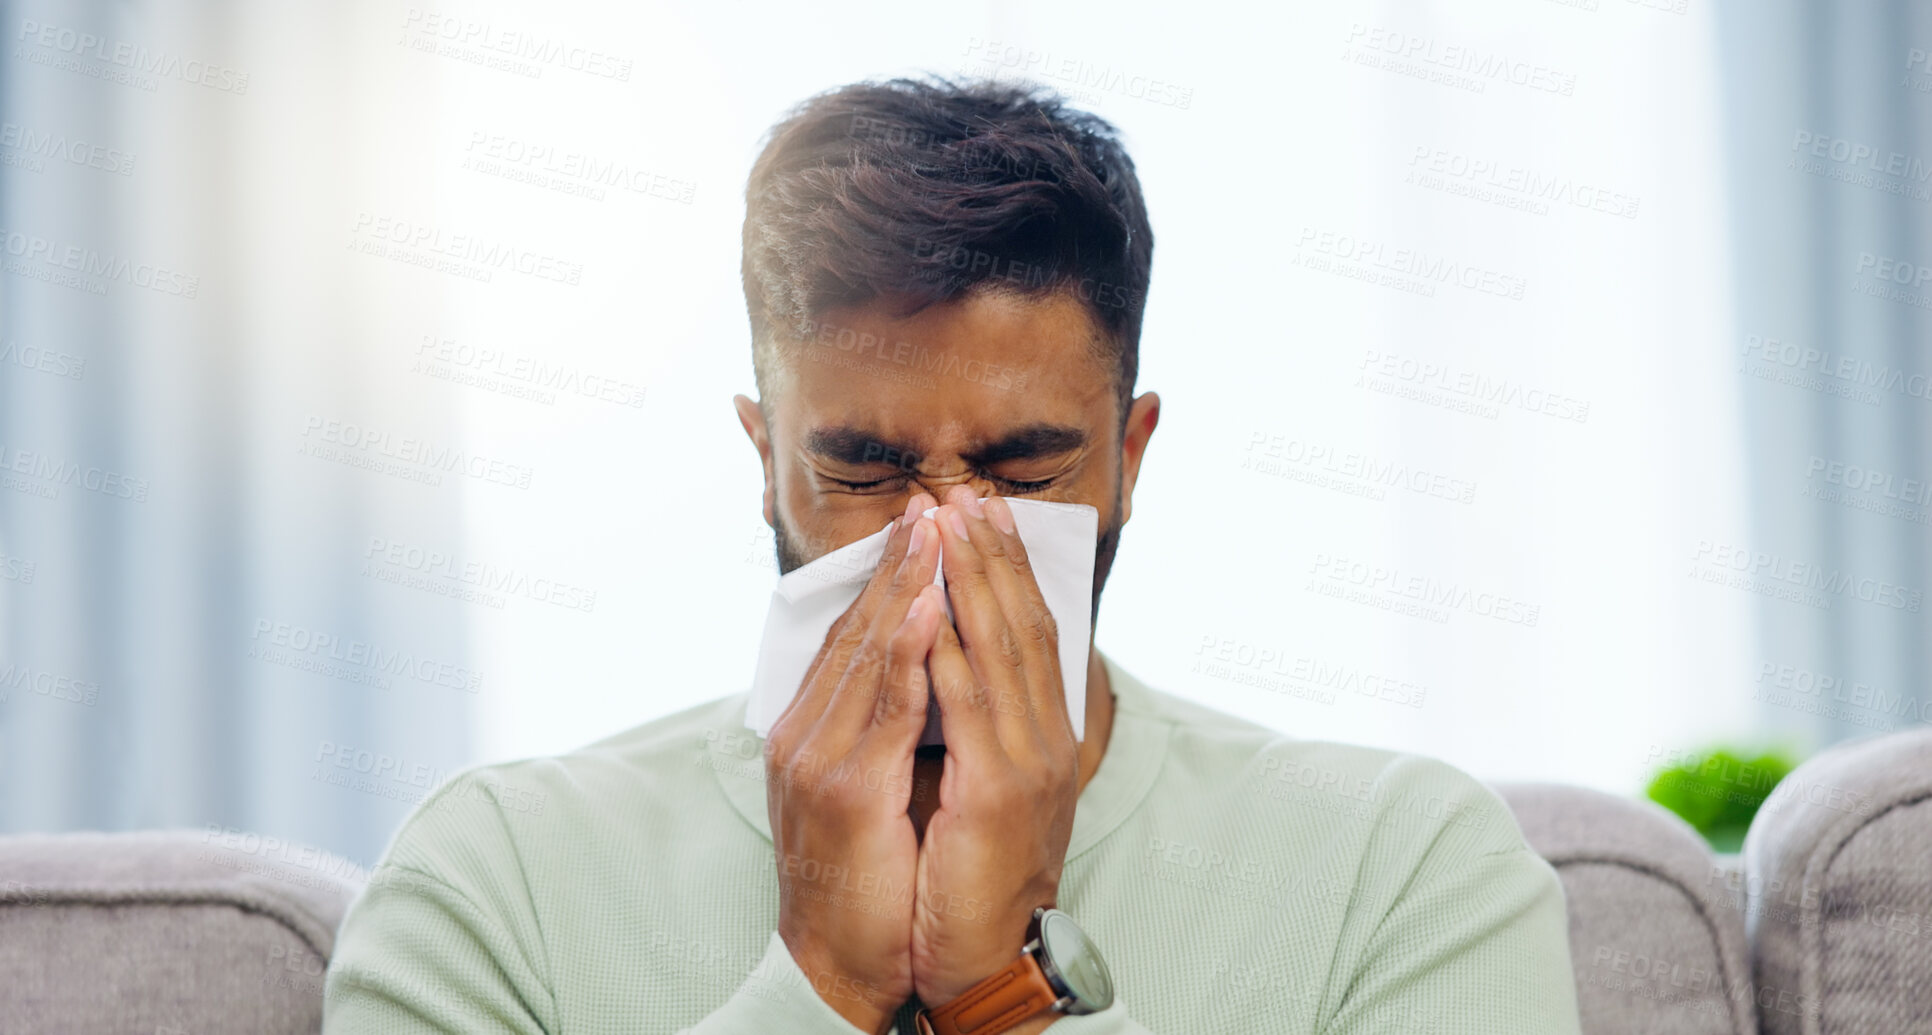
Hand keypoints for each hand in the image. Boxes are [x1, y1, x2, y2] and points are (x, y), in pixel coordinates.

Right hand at [765, 493, 945, 1034]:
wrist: (838, 964)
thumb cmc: (866, 884)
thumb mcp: (872, 791)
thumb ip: (887, 731)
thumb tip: (925, 679)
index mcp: (814, 729)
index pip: (857, 634)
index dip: (894, 575)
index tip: (930, 521)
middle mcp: (806, 732)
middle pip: (858, 626)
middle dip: (902, 560)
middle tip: (937, 498)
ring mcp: (818, 757)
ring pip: (867, 651)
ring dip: (906, 583)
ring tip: (938, 526)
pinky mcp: (843, 789)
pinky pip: (882, 707)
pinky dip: (907, 651)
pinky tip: (930, 607)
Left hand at [911, 486, 1080, 1007]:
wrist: (981, 959)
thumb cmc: (967, 880)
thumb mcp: (978, 789)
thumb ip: (971, 727)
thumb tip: (945, 665)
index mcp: (1040, 735)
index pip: (1028, 630)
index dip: (1006, 567)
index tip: (980, 510)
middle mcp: (1046, 739)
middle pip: (1023, 623)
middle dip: (991, 554)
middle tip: (965, 491)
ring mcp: (1029, 764)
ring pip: (1002, 649)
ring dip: (973, 581)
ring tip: (949, 523)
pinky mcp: (999, 794)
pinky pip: (971, 705)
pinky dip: (951, 650)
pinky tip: (931, 607)